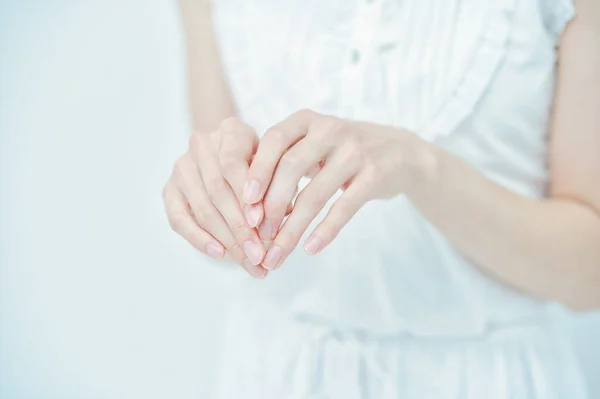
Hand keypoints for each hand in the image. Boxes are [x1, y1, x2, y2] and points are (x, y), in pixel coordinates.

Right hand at [163, 118, 267, 277]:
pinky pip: (178, 219)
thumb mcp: (273, 162)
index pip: (233, 163)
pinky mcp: (169, 188)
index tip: (262, 225)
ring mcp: (181, 166)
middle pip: (218, 191)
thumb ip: (275, 184)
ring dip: (226, 240)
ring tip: (249, 263)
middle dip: (240, 228)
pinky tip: (219, 253)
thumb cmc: (260, 160)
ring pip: (202, 208)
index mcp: (230, 130)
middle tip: (259, 256)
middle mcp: (202, 144)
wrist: (226, 149)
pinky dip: (198, 238)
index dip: (246, 196)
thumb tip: (279, 218)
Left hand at [243, 109, 432, 269]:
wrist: (400, 152)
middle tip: (258, 236)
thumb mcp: (312, 145)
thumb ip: (282, 162)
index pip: (274, 140)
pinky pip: (345, 206)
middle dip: (271, 205)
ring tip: (278, 253)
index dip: (257, 171)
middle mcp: (330, 128)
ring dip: (293, 227)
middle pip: (291, 167)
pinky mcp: (375, 174)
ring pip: (315, 193)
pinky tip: (311, 248)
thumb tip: (247, 204)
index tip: (245, 204)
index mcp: (307, 119)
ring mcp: (355, 150)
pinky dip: (326, 230)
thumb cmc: (341, 152)